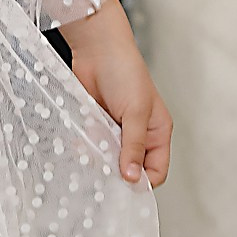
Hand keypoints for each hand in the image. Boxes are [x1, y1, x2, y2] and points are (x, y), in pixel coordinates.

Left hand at [56, 0, 171, 187]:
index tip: (125, 188)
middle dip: (117, 174)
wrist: (96, 48)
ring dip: (99, 160)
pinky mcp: (96, 124)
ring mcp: (116, 130)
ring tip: (89, 161)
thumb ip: (132, 146)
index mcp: (157, 133)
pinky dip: (86, 149)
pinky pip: (92, 145)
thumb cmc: (125, 72)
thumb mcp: (136, 112)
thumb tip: (131, 178)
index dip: (143, 182)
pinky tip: (79, 148)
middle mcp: (138, 135)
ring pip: (109, 159)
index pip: (156, 170)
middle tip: (102, 180)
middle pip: (131, 168)